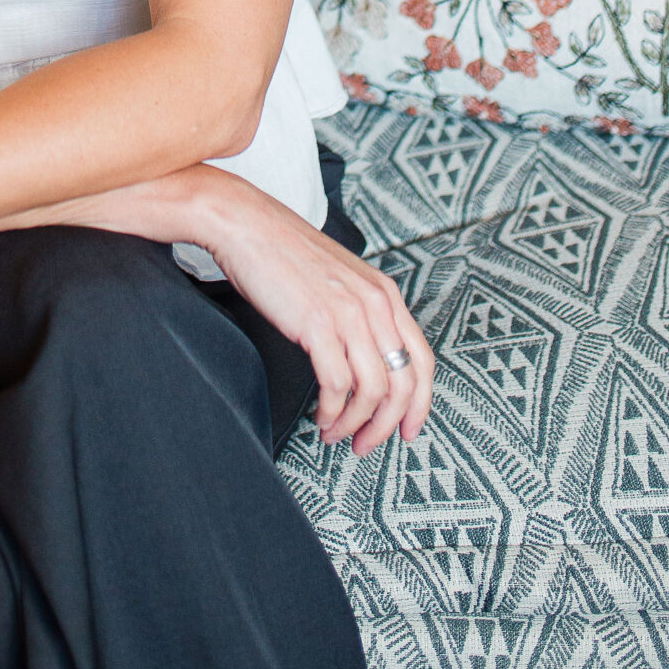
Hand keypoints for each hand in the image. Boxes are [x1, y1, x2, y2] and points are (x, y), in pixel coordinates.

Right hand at [206, 180, 433, 455]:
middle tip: (366, 444)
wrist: (245, 224)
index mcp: (385, 293)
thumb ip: (362, 314)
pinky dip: (331, 411)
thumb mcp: (340, 280)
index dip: (419, 404)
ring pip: (373, 390)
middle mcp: (375, 302)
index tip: (405, 431)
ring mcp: (348, 312)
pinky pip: (337, 385)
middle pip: (403, 383)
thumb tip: (367, 365)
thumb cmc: (284, 252)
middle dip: (387, 425)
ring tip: (334, 433)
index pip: (423, 360)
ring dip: (356, 423)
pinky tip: (320, 416)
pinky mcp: (317, 323)